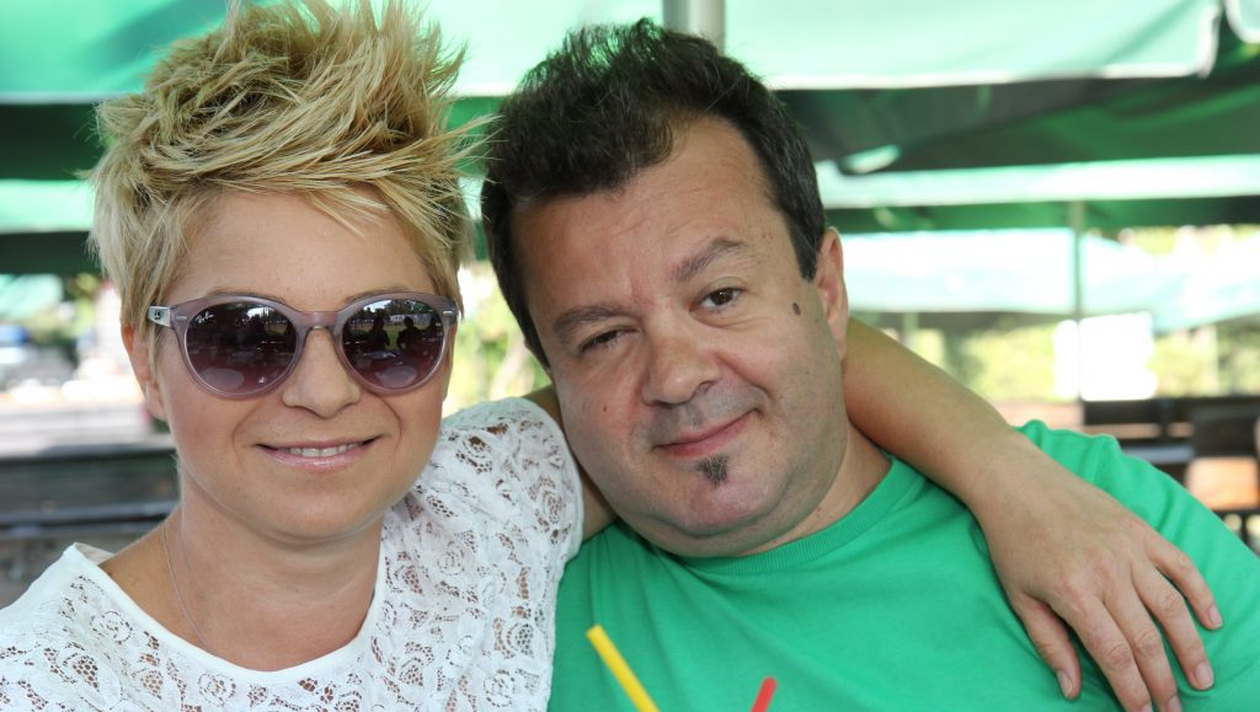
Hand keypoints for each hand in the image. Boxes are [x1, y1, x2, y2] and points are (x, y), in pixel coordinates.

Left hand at [978, 451, 1219, 711]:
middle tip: (1175, 710)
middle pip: (1146, 638)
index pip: (1114, 653)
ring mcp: (1128, 549)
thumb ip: (1049, 643)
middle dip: (1163, 681)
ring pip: (1171, 607)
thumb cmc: (1012, 542)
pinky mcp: (1140, 530)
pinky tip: (1211, 621)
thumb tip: (1070, 688)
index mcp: (1073, 591)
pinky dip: (1200, 593)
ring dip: (1190, 647)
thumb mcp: (1019, 595)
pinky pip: (1180, 565)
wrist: (1017, 482)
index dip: (1132, 690)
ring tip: (1201, 679)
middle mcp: (1106, 572)